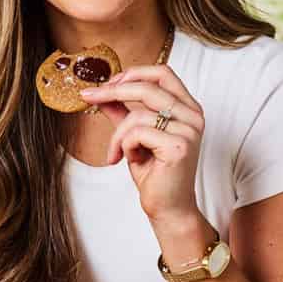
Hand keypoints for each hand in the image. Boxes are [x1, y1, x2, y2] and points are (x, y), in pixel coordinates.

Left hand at [80, 64, 205, 222]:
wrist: (169, 208)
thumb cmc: (156, 174)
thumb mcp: (135, 136)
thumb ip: (123, 112)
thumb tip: (101, 92)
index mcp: (188, 108)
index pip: (163, 73)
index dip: (133, 73)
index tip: (108, 83)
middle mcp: (193, 116)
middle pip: (148, 87)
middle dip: (113, 91)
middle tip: (89, 98)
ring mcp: (188, 131)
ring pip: (137, 115)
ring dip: (117, 136)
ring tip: (116, 154)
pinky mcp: (178, 146)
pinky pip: (136, 133)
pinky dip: (124, 147)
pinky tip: (130, 161)